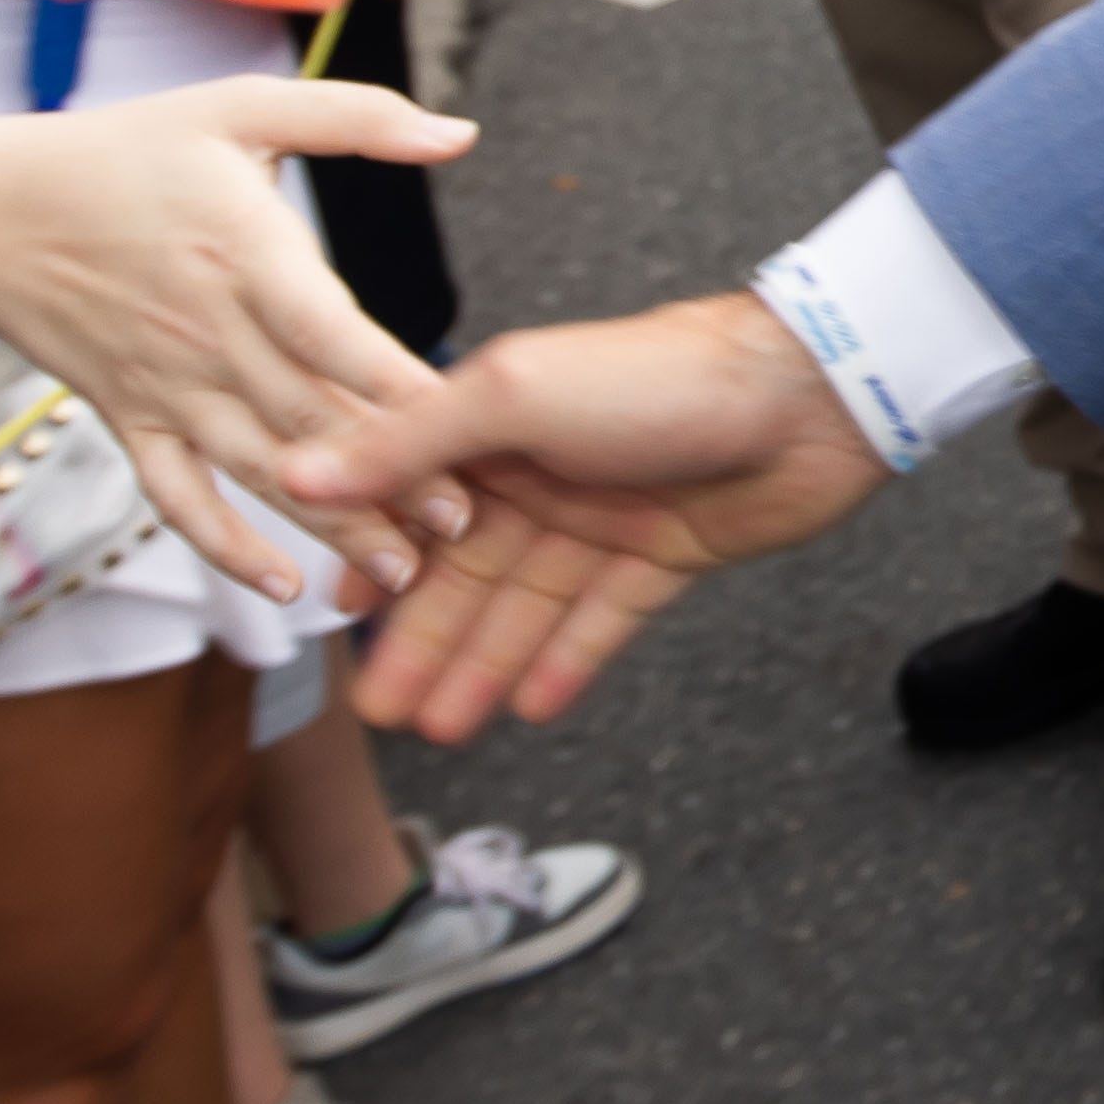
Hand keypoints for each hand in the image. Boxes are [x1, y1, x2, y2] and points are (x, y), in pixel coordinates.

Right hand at [0, 76, 472, 602]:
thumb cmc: (124, 153)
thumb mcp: (238, 108)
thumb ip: (357, 117)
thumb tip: (462, 132)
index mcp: (242, 252)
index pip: (327, 334)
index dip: (393, 384)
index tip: (463, 423)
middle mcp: (205, 332)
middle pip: (308, 420)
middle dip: (390, 478)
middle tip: (464, 524)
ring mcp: (165, 386)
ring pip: (260, 471)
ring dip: (331, 528)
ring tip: (402, 574)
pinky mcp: (130, 421)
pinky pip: (177, 500)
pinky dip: (225, 549)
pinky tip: (282, 586)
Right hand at [314, 290, 892, 737]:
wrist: (806, 393)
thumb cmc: (659, 373)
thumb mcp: (514, 396)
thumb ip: (407, 442)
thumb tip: (297, 472)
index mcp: (497, 422)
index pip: (419, 503)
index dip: (381, 561)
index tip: (339, 615)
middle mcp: (545, 471)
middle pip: (471, 572)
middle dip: (426, 642)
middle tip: (379, 712)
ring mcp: (607, 515)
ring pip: (529, 607)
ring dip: (483, 668)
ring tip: (440, 730)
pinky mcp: (666, 552)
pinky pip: (602, 618)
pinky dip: (567, 661)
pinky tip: (530, 708)